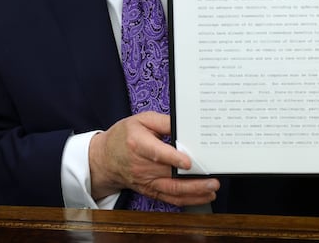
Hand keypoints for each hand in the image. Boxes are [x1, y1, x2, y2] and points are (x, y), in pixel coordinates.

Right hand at [88, 111, 218, 205]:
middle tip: (213, 178)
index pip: (157, 153)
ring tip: (212, 189)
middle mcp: (142, 166)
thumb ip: (164, 121)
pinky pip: (170, 198)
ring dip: (194, 193)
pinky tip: (202, 196)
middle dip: (193, 179)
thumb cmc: (125, 136)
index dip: (173, 158)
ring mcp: (146, 181)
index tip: (188, 162)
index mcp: (138, 144)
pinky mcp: (150, 190)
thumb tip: (184, 124)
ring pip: (172, 190)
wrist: (105, 159)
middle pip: (169, 175)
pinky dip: (187, 199)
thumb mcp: (142, 120)